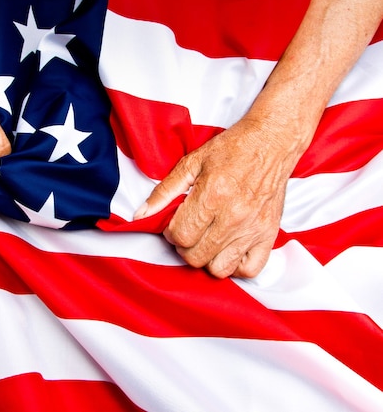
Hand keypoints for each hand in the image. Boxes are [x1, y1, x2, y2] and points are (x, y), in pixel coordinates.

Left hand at [135, 117, 301, 278]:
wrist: (271, 142)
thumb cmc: (231, 150)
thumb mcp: (191, 163)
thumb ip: (164, 191)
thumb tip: (141, 214)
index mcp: (212, 196)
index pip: (180, 236)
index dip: (171, 233)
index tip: (176, 223)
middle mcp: (233, 216)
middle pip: (196, 256)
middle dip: (185, 246)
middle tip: (190, 230)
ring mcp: (253, 229)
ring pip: (219, 269)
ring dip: (207, 258)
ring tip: (207, 240)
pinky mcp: (269, 235)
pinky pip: (249, 269)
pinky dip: (236, 265)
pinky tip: (228, 249)